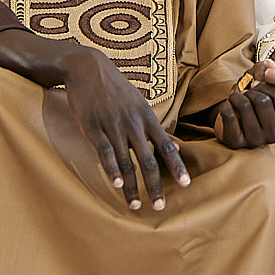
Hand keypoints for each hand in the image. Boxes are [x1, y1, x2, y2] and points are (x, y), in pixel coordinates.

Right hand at [55, 46, 188, 211]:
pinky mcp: (93, 127)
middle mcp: (133, 123)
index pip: (167, 146)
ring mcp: (113, 125)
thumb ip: (157, 128)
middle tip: (160, 207)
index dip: (177, 166)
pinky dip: (111, 169)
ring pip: (126, 161)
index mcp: (147, 117)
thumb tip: (179, 147)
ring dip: (132, 186)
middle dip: (155, 185)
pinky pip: (104, 151)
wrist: (87, 67)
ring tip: (136, 205)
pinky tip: (116, 184)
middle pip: (148, 159)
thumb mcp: (140, 104)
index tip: (186, 185)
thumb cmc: (116, 89)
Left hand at [212, 70, 274, 149]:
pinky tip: (228, 107)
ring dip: (236, 96)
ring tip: (235, 99)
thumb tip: (269, 69)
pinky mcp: (236, 143)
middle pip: (262, 100)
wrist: (234, 128)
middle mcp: (274, 135)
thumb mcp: (269, 94)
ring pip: (244, 105)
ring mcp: (255, 141)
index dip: (266, 86)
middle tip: (245, 94)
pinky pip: (229, 114)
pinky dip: (226, 105)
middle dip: (250, 91)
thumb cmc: (254, 109)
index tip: (257, 87)